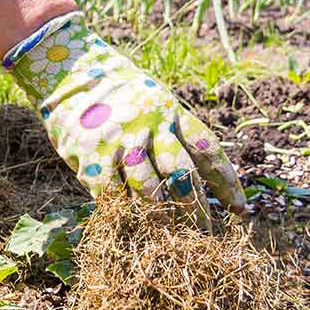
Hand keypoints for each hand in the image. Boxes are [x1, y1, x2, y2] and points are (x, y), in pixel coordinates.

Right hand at [6, 13, 245, 227]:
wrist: (69, 72)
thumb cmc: (120, 93)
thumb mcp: (156, 100)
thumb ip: (175, 133)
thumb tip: (202, 179)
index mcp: (171, 111)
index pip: (207, 150)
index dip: (227, 183)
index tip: (240, 209)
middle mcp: (150, 126)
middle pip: (181, 175)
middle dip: (196, 209)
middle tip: (206, 232)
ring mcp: (120, 142)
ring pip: (149, 191)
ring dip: (162, 218)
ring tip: (170, 237)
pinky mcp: (92, 156)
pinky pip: (113, 195)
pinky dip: (125, 213)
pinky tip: (133, 225)